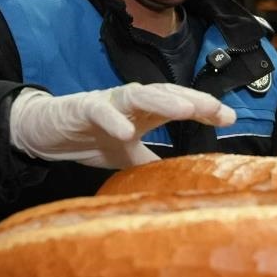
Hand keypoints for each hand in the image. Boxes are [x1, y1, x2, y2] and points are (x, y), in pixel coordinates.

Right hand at [9, 83, 235, 168]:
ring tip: (186, 110)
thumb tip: (184, 182)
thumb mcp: (129, 157)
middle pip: (168, 94)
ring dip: (163, 101)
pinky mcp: (82, 108)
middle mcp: (132, 101)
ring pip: (140, 95)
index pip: (181, 104)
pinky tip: (128, 131)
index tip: (230, 118)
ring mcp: (108, 101)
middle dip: (194, 100)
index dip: (205, 109)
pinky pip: (100, 110)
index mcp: (147, 111)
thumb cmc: (92, 138)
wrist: (46, 133)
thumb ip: (154, 164)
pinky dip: (114, 119)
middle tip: (217, 110)